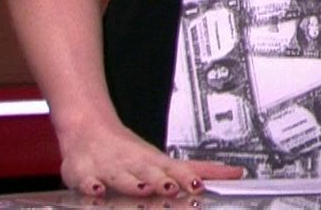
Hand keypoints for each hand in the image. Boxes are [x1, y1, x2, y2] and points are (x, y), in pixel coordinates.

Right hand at [58, 120, 244, 197]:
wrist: (89, 129)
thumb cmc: (131, 152)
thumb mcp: (168, 161)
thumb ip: (203, 170)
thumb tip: (236, 173)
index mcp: (155, 163)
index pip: (175, 171)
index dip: (186, 178)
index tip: (197, 186)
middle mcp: (134, 164)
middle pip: (149, 173)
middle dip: (161, 181)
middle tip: (172, 188)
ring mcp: (110, 167)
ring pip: (121, 175)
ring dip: (132, 182)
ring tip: (143, 189)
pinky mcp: (84, 173)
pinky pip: (86, 180)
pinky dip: (91, 185)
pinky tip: (97, 190)